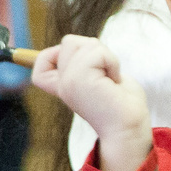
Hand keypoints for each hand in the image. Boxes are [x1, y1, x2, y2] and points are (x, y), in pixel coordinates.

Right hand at [33, 34, 150, 170]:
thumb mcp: (101, 76)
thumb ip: (90, 60)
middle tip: (106, 76)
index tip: (85, 66)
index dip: (58, 51)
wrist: (128, 129)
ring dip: (106, 57)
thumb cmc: (123, 104)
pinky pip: (98, 52)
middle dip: (94, 50)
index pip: (43, 60)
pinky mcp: (78, 79)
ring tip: (110, 79)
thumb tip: (89, 45)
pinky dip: (112, 62)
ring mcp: (68, 81)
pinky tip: (113, 81)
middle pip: (69, 41)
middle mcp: (62, 83)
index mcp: (63, 85)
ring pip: (83, 43)